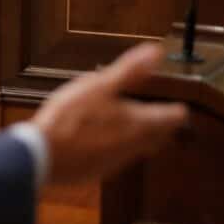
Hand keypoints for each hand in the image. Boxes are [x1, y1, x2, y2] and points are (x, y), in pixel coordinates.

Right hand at [27, 42, 187, 185]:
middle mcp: (133, 145)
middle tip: (166, 119)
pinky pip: (117, 157)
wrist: (42, 155)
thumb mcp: (99, 86)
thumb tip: (156, 52)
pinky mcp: (98, 171)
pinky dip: (118, 147)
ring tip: (138, 127)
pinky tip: (105, 141)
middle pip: (159, 137)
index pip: (171, 118)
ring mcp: (116, 161)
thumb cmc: (71, 117)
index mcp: (138, 123)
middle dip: (163, 127)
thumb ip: (130, 71)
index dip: (177, 111)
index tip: (181, 107)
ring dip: (142, 137)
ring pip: (138, 149)